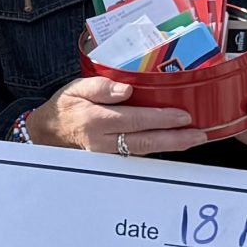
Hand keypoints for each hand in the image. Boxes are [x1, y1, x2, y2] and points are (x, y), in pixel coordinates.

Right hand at [29, 74, 203, 157]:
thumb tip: (127, 89)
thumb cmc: (65, 108)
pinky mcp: (111, 159)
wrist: (47, 133)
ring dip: (170, 146)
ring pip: (144, 152)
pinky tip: (173, 143)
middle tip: (198, 135)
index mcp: (95, 120)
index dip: (160, 119)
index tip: (182, 116)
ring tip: (193, 139)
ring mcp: (107, 155)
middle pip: (145, 142)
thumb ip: (101, 87)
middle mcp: (103, 141)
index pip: (134, 120)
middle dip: (174, 139)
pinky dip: (158, 149)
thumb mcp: (76, 88)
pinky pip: (137, 155)